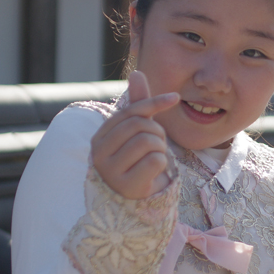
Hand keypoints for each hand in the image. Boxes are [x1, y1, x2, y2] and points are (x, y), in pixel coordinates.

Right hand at [91, 71, 178, 199]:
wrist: (138, 200)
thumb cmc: (137, 162)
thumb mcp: (137, 132)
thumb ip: (137, 105)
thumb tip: (137, 73)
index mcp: (99, 138)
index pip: (130, 111)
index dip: (154, 103)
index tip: (175, 98)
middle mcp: (98, 154)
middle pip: (139, 125)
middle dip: (157, 132)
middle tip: (158, 145)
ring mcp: (110, 172)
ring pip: (148, 141)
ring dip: (160, 148)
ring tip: (155, 159)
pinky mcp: (127, 186)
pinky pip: (155, 161)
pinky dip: (162, 164)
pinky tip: (155, 173)